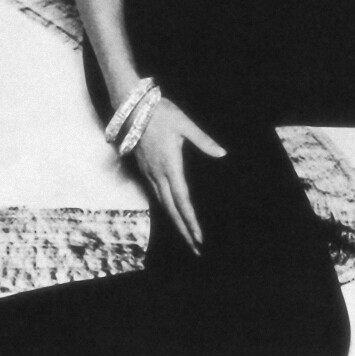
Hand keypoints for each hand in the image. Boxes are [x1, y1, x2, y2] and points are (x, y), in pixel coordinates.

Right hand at [128, 98, 225, 254]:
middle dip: (183, 230)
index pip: (182, 200)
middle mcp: (157, 174)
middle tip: (195, 248)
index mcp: (170, 166)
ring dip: (175, 221)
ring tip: (186, 236)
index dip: (190, 220)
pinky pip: (155, 194)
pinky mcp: (144, 168)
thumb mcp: (185, 124)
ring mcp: (149, 172)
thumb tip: (222, 153)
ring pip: (162, 203)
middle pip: (171, 209)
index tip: (199, 237)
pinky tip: (171, 211)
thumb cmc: (161, 113)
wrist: (132, 107)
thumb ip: (203, 141)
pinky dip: (166, 207)